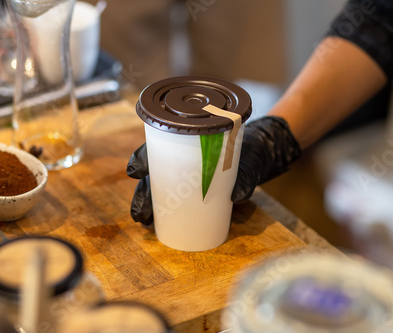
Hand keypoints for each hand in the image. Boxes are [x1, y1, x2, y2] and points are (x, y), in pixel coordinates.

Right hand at [127, 116, 301, 224]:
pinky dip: (163, 216)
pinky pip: (173, 204)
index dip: (142, 159)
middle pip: (151, 176)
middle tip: (142, 212)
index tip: (137, 171)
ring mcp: (183, 180)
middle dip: (142, 194)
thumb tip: (237, 196)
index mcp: (185, 145)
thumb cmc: (246, 154)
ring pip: (157, 191)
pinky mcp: (191, 195)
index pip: (156, 148)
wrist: (256, 159)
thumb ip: (245, 177)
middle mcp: (179, 162)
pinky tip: (155, 227)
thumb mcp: (247, 161)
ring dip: (147, 207)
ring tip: (145, 222)